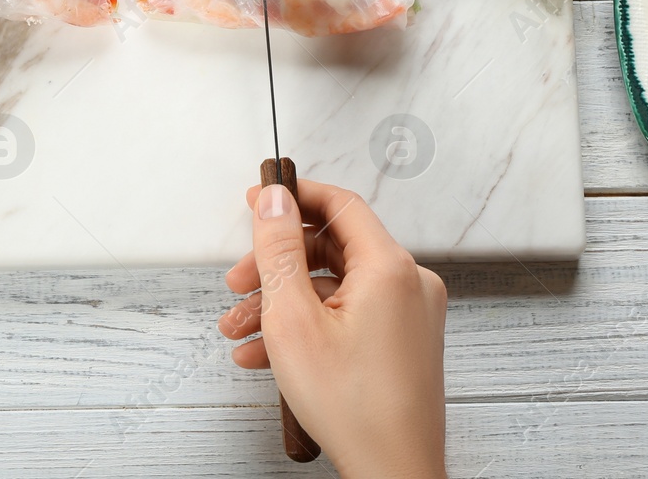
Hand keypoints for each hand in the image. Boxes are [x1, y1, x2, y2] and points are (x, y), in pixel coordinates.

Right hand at [219, 180, 447, 478]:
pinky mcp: (401, 343)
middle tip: (239, 283)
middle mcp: (409, 285)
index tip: (260, 199)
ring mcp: (408, 316)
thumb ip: (279, 251)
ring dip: (282, 304)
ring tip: (241, 330)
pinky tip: (266, 353)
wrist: (393, 473)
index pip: (341, 205)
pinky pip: (348, 317)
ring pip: (334, 289)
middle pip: (332, 249)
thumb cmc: (355, 409)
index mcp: (390, 268)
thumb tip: (274, 201)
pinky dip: (308, 327)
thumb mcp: (294, 320)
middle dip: (276, 267)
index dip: (294, 197)